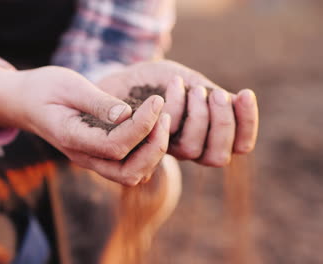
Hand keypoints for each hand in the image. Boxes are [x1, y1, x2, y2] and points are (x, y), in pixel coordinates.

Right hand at [0, 65, 170, 184]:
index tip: (156, 100)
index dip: (143, 125)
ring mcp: (91, 159)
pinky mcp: (98, 155)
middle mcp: (83, 156)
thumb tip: (127, 114)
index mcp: (72, 138)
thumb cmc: (44, 89)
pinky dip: (147, 152)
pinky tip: (151, 126)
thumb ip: (96, 101)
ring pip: (132, 175)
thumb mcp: (68, 85)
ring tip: (161, 119)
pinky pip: (129, 166)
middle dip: (155, 147)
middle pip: (129, 173)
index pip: (116, 146)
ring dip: (153, 152)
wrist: (24, 103)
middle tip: (165, 115)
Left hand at [97, 60, 258, 166]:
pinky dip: (175, 107)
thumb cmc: (159, 80)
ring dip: (198, 117)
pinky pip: (166, 134)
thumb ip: (211, 96)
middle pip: (218, 157)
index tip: (245, 93)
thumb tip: (237, 102)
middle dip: (223, 124)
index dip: (247, 124)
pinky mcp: (143, 142)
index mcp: (208, 133)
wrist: (123, 77)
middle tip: (215, 93)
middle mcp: (189, 146)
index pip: (238, 145)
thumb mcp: (190, 81)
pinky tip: (172, 83)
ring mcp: (166, 147)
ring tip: (194, 89)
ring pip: (192, 150)